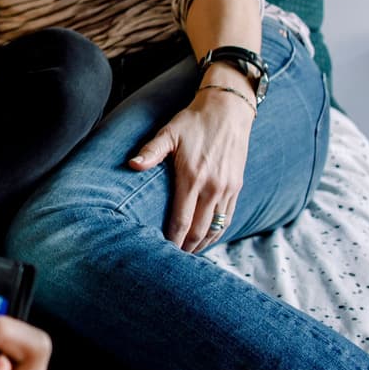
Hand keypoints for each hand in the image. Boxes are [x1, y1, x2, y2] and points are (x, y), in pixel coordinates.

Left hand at [127, 82, 254, 252]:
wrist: (229, 109)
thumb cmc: (194, 121)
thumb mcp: (169, 132)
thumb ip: (151, 151)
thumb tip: (132, 165)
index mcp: (192, 177)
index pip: (180, 221)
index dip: (170, 241)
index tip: (160, 253)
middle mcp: (212, 187)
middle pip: (197, 231)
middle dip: (184, 249)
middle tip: (170, 260)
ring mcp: (227, 189)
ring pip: (214, 228)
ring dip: (200, 244)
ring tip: (186, 255)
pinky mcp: (237, 187)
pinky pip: (227, 218)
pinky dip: (216, 232)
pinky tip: (205, 238)